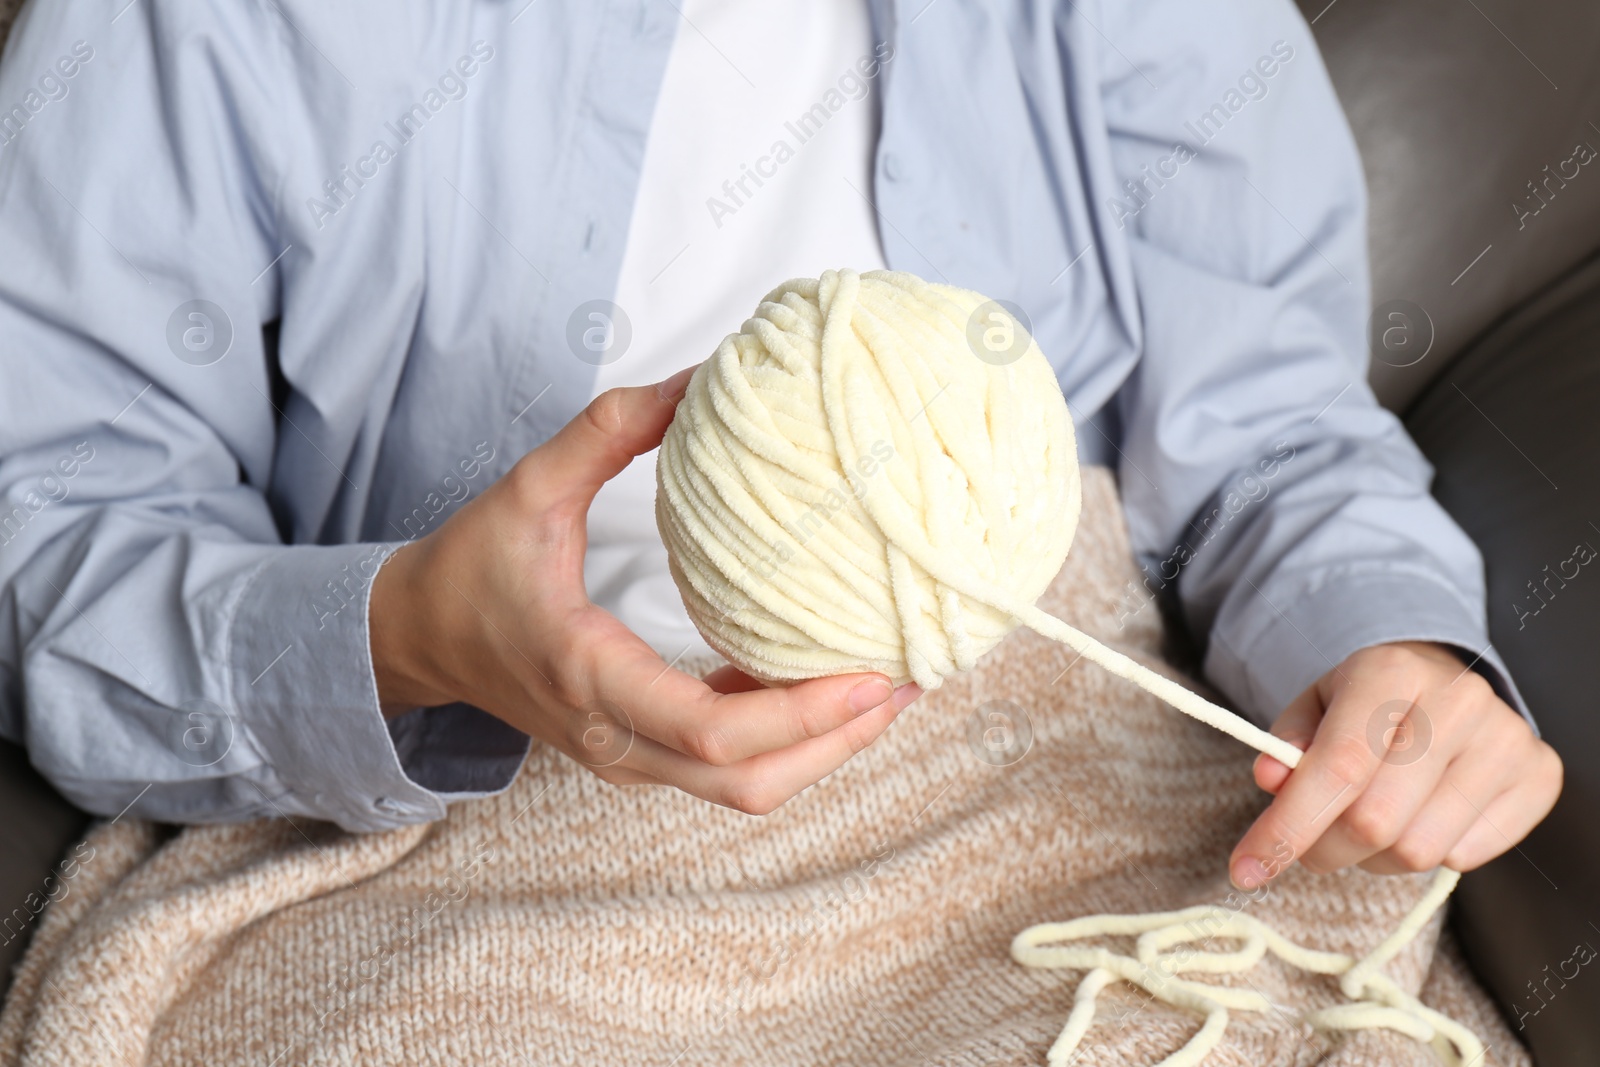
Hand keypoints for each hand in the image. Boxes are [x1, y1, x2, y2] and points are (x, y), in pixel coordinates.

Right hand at [369, 362, 921, 813]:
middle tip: (907, 682)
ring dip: (821, 752)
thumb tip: (694, 380)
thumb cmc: (471, 568)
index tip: (874, 675)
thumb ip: (604, 431)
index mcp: (588, 676)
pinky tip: (825, 689)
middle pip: (746, 782)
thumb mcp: (528, 488)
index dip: (801, 716)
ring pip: (742, 791)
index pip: (709, 730)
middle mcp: (612, 737)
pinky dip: (786, 745)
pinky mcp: (635, 755)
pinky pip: (724, 771)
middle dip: (838, 743)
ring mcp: (624, 758)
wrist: (419, 638)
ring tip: (886, 691)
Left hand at [1229, 641, 1560, 888]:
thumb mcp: (1315, 706)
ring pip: (1418, 851)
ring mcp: (1506, 739)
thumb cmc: (1368, 702)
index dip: (1287, 828)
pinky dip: (1429, 852)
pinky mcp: (1538, 775)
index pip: (1337, 767)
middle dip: (1325, 849)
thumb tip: (1271, 781)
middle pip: (1375, 821)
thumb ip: (1285, 744)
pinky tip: (1420, 816)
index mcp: (1392, 673)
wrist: (1443, 679)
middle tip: (1311, 845)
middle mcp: (1458, 701)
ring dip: (1375, 858)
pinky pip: (1466, 856)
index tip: (1246, 869)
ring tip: (1369, 824)